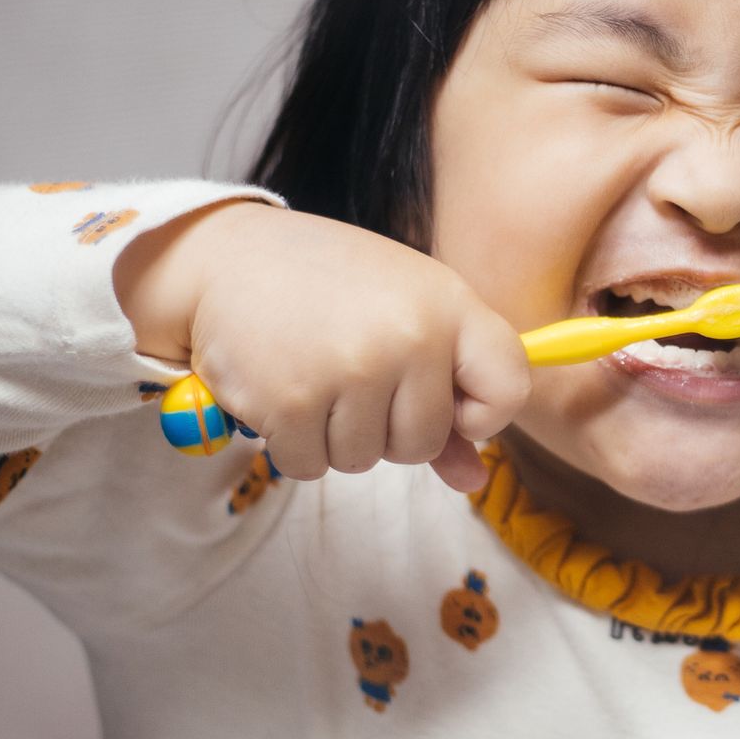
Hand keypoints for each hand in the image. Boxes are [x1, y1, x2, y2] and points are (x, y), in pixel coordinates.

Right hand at [114, 200, 528, 491]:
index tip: (450, 403)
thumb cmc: (330, 286)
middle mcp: (409, 336)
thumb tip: (472, 480)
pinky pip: (311, 466)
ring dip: (335, 435)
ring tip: (314, 373)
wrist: (229, 257)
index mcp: (449, 304)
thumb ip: (445, 396)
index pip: (510, 387)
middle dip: (387, 428)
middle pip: (424, 442)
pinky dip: (294, 443)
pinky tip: (282, 388)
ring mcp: (351, 370)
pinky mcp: (293, 403)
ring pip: (364, 460)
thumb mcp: (403, 314)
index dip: (484, 414)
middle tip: (353, 375)